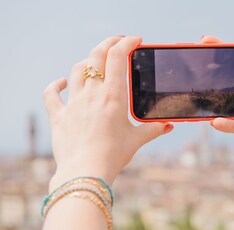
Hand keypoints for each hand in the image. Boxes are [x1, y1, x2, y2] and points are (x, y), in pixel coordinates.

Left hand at [44, 36, 172, 191]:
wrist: (85, 173)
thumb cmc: (113, 156)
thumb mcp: (137, 140)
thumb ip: (154, 129)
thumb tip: (169, 125)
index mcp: (113, 96)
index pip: (118, 57)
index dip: (127, 42)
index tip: (135, 40)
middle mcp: (92, 94)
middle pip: (96, 56)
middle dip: (109, 43)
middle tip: (119, 43)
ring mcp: (73, 103)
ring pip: (77, 69)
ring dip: (88, 61)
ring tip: (97, 64)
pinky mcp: (59, 115)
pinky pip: (52, 93)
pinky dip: (56, 84)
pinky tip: (63, 82)